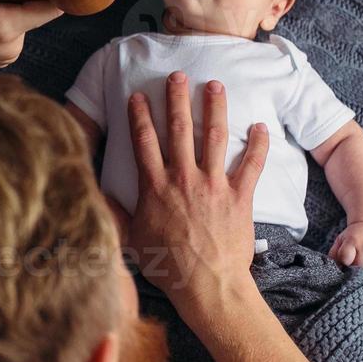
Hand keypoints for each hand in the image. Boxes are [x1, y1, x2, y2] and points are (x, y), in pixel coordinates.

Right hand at [118, 72, 267, 311]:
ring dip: (214, 108)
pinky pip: (251, 166)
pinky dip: (257, 146)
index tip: (138, 96)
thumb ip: (118, 215)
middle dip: (176, 99)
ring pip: (214, 138)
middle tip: (177, 75)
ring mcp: (213, 186)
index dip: (139, 116)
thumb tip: (101, 196)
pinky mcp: (239, 198)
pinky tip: (260, 127)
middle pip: (178, 130)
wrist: (207, 286)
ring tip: (215, 85)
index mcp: (155, 188)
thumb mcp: (132, 241)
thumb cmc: (168, 268)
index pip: (144, 143)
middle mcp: (183, 180)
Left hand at [329, 220, 362, 278]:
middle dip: (355, 270)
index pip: (345, 259)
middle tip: (354, 265)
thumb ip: (334, 254)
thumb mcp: (340, 240)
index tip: (345, 262)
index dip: (344, 263)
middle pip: (359, 268)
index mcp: (353, 240)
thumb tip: (333, 270)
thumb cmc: (353, 235)